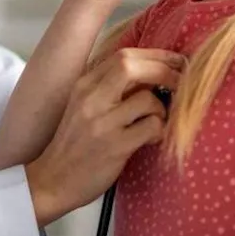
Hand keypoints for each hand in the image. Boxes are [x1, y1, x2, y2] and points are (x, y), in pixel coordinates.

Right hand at [24, 47, 183, 225]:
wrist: (53, 179)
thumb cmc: (74, 144)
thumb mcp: (83, 106)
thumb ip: (108, 88)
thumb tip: (152, 73)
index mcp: (84, 85)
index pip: (123, 55)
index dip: (156, 55)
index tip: (175, 62)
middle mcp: (91, 99)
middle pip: (133, 66)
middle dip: (164, 70)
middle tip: (181, 82)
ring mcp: (102, 123)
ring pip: (148, 99)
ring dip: (163, 109)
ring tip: (158, 120)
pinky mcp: (115, 146)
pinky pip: (152, 127)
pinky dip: (160, 131)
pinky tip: (153, 139)